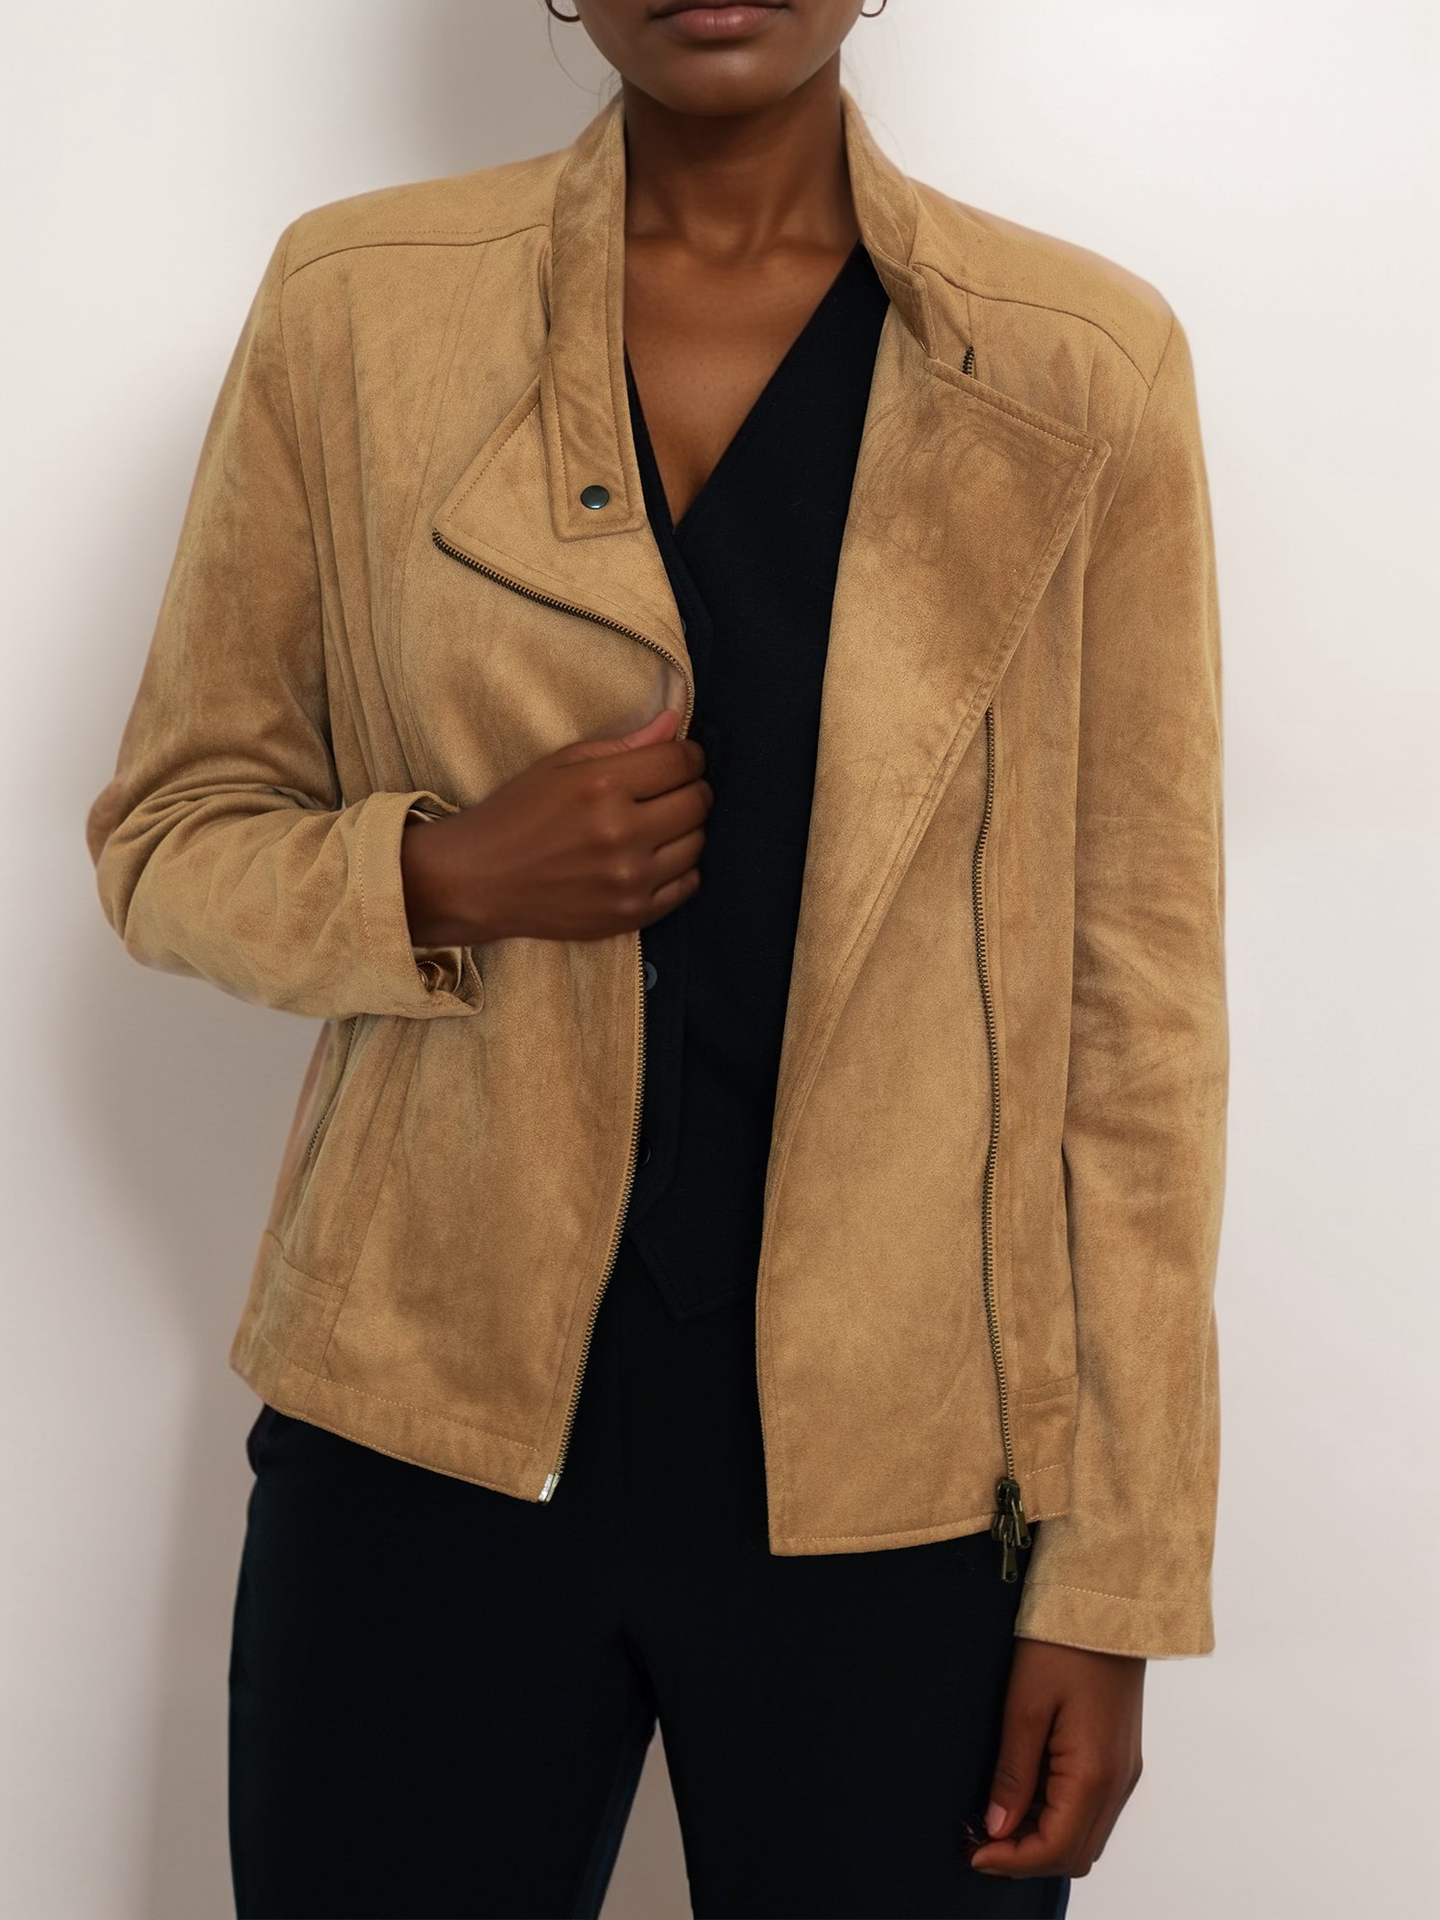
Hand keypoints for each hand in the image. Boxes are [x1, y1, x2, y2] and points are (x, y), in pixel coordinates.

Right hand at [401, 707, 711, 945]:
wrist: (478, 882)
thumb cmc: (516, 815)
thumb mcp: (560, 765)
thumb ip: (623, 744)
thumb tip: (673, 721)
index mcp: (601, 786)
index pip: (681, 761)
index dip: (689, 755)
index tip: (679, 759)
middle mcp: (620, 833)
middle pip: (698, 802)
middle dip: (690, 788)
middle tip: (668, 791)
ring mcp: (628, 879)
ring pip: (697, 843)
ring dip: (685, 829)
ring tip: (656, 826)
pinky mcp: (630, 915)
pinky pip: (687, 885)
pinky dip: (680, 868)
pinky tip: (653, 859)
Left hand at [966, 1638, 1144, 1880]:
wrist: (1109, 1603)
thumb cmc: (1062, 1645)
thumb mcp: (1025, 1705)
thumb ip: (1013, 1773)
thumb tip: (998, 1827)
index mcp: (1095, 1774)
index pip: (1056, 1849)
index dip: (1012, 1861)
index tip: (973, 1853)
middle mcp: (1118, 1783)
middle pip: (1074, 1853)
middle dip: (1027, 1857)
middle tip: (980, 1839)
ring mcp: (1124, 1771)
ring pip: (1085, 1835)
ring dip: (1042, 1838)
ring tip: (996, 1816)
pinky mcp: (1120, 1757)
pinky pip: (1092, 1809)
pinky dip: (1058, 1815)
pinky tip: (1024, 1794)